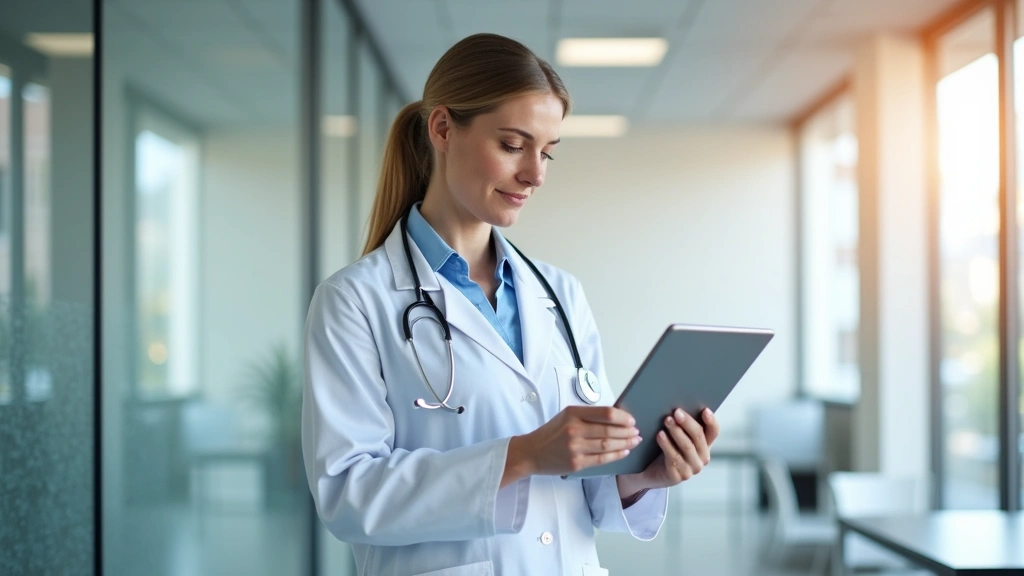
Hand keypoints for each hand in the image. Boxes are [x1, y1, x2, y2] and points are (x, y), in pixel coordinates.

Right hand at [502, 406, 640, 486]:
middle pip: (609, 430)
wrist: (531, 452)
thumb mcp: (566, 416)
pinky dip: (616, 455)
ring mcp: (575, 448)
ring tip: (635, 441)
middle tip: (637, 432)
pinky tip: (624, 451)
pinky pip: (602, 459)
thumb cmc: (551, 433)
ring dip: (625, 443)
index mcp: (573, 413)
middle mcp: (574, 430)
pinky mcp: (576, 463)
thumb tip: (616, 417)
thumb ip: (588, 415)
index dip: (622, 416)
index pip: (605, 413)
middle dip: (627, 431)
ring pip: (608, 445)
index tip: (631, 420)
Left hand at [617, 407, 719, 494]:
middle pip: (698, 437)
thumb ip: (682, 425)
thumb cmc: (666, 448)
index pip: (713, 432)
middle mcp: (702, 458)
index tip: (705, 410)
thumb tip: (678, 405)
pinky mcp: (678, 476)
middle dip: (687, 423)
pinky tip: (660, 435)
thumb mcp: (676, 436)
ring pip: (687, 447)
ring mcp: (691, 469)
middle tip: (676, 412)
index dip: (711, 421)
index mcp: (705, 446)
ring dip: (676, 432)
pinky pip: (673, 458)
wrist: (650, 472)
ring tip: (667, 420)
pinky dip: (667, 445)